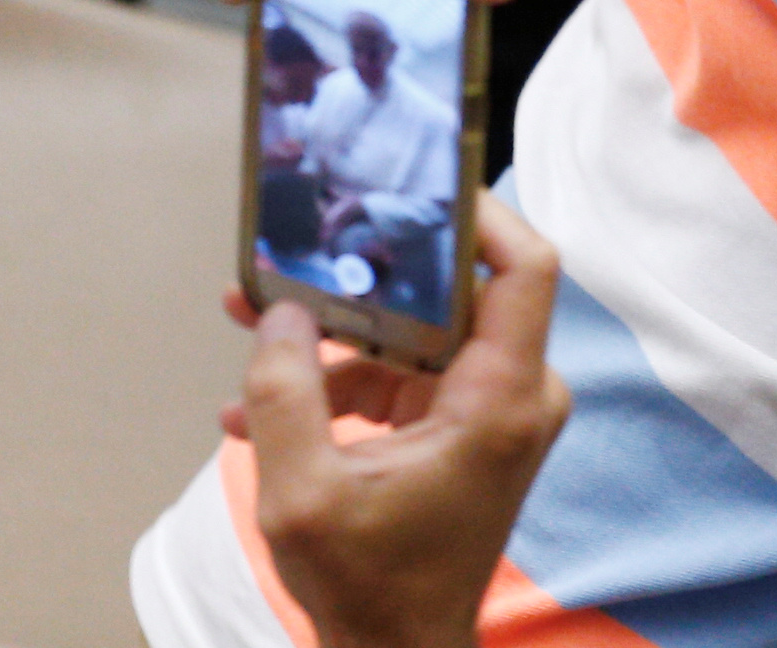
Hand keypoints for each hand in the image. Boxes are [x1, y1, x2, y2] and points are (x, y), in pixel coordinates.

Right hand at [231, 202, 575, 647]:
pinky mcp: (459, 428)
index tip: (415, 185)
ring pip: (415, 332)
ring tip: (251, 332)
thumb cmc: (370, 590)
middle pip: (453, 291)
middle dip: (367, 271)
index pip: (525, 267)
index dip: (480, 212)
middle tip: (302, 247)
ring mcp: (487, 411)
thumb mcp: (303, 495)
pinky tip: (258, 409)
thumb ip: (284, 395)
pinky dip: (339, 382)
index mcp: (500, 402)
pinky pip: (401, 374)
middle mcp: (511, 396)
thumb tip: (279, 311)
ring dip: (334, 334)